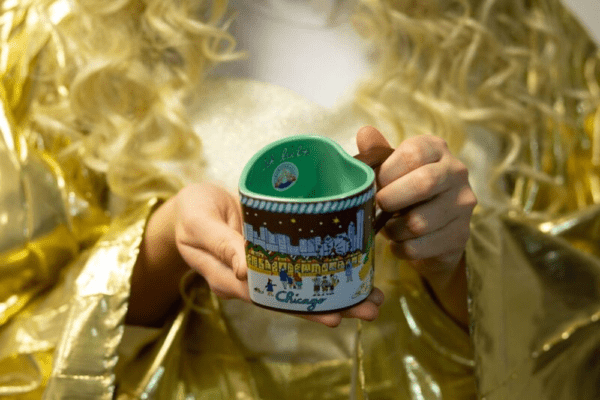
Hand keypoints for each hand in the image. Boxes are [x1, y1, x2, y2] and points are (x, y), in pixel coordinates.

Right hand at [175, 182, 383, 326]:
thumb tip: (245, 270)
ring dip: (337, 290)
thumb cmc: (191, 213)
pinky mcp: (274, 247)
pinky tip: (352, 266)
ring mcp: (265, 264)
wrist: (190, 205)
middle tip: (371, 308)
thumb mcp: (199, 224)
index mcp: (231, 278)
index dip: (303, 307)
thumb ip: (220, 244)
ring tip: (373, 296)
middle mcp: (253, 278)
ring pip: (302, 284)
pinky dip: (325, 266)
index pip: (272, 299)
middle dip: (333, 304)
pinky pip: (301, 262)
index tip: (335, 314)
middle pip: (295, 298)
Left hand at [356, 126, 475, 325]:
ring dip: (393, 229)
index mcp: (437, 149)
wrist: (433, 231)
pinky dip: (401, 248)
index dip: (387, 172)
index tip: (375, 184)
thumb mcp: (391, 170)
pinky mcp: (460, 236)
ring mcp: (462, 205)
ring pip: (419, 222)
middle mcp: (457, 172)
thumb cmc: (406, 192)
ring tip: (388, 228)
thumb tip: (365, 133)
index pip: (413, 153)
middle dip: (390, 200)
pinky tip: (399, 243)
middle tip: (378, 207)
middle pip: (423, 183)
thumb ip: (378, 154)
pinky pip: (420, 247)